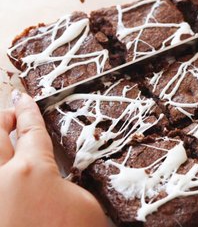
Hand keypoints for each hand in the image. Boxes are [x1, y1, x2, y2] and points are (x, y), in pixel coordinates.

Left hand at [0, 90, 107, 226]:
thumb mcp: (84, 203)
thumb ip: (68, 182)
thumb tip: (55, 176)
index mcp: (32, 170)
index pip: (30, 130)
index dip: (28, 111)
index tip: (24, 99)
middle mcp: (0, 179)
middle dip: (2, 119)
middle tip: (10, 111)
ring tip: (2, 135)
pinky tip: (4, 167)